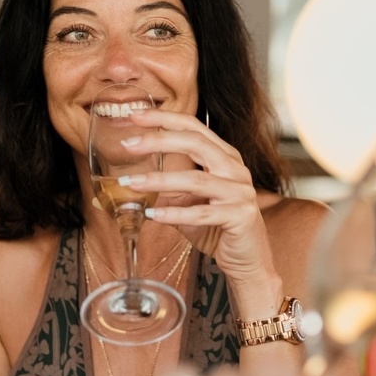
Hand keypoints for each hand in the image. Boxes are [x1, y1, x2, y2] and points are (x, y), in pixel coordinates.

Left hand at [120, 110, 279, 290]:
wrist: (248, 259)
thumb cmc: (218, 228)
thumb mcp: (190, 203)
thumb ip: (169, 189)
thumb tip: (132, 182)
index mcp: (225, 157)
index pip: (194, 128)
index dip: (164, 119)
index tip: (135, 115)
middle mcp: (235, 169)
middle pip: (196, 144)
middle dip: (159, 140)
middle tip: (128, 144)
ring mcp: (240, 192)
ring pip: (196, 180)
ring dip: (159, 180)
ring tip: (131, 182)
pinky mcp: (240, 217)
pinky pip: (202, 214)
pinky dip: (175, 214)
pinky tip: (152, 215)